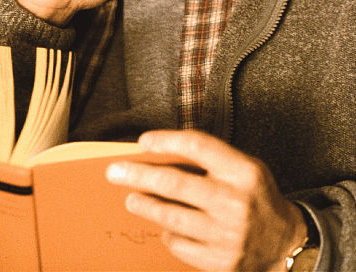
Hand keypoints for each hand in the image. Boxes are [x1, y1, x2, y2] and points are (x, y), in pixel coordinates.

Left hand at [106, 130, 307, 271]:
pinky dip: (169, 233)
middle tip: (114, 172)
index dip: (166, 140)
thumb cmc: (255, 195)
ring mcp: (228, 235)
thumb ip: (209, 160)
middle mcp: (235, 202)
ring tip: (131, 198)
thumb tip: (159, 155)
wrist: (286, 243)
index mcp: (243, 171)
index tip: (143, 142)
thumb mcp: (243, 168)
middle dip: (139, 176)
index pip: (197, 146)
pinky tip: (165, 226)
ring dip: (146, 206)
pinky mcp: (221, 262)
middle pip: (175, 184)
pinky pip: (180, 245)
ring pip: (171, 218)